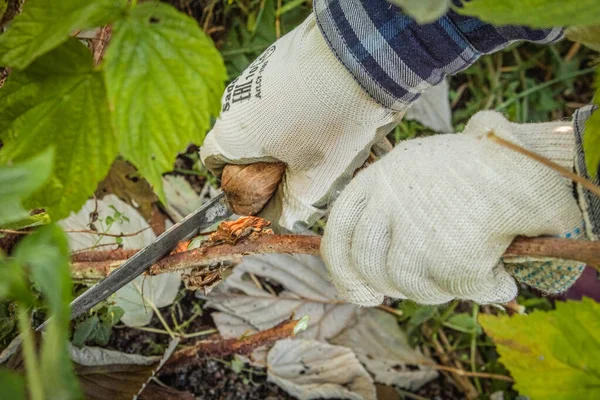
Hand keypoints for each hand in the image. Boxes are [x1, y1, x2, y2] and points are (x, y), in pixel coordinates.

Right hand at [201, 14, 401, 231]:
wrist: (361, 54)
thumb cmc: (332, 120)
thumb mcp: (316, 177)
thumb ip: (293, 206)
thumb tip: (280, 218)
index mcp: (233, 131)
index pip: (212, 161)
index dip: (234, 182)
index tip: (263, 189)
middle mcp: (236, 99)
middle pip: (244, 140)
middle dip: (273, 159)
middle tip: (309, 167)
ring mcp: (259, 74)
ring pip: (268, 118)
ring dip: (293, 135)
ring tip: (332, 139)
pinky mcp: (281, 58)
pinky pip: (285, 94)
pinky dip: (304, 109)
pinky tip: (336, 114)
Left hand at [322, 111, 585, 305]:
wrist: (532, 162)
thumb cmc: (481, 164)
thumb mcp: (423, 166)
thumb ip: (393, 201)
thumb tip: (370, 260)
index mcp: (379, 177)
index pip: (338, 230)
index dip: (343, 271)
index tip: (362, 294)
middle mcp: (389, 198)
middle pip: (369, 263)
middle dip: (394, 284)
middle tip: (429, 283)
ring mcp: (417, 227)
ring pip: (410, 283)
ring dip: (441, 287)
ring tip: (471, 272)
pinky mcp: (450, 252)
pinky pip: (457, 289)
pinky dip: (483, 289)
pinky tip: (500, 276)